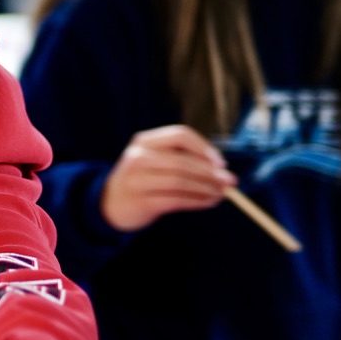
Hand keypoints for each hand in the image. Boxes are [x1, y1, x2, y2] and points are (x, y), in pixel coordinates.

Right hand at [102, 124, 236, 231]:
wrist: (110, 204)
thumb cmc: (141, 179)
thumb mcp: (153, 160)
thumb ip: (182, 159)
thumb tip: (222, 170)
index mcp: (143, 141)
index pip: (180, 135)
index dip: (204, 148)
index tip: (221, 162)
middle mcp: (137, 157)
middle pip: (183, 161)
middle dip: (210, 172)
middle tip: (230, 181)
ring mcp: (137, 180)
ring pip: (181, 182)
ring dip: (207, 189)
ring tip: (221, 194)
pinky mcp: (142, 202)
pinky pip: (177, 200)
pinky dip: (197, 201)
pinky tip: (208, 202)